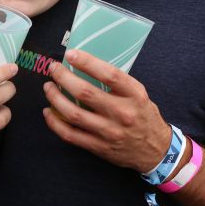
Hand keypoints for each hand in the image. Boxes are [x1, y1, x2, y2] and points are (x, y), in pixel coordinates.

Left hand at [43, 49, 170, 171]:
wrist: (156, 151)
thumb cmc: (144, 116)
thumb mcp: (139, 94)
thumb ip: (118, 83)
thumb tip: (87, 65)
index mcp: (134, 95)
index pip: (109, 75)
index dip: (87, 62)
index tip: (71, 54)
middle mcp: (122, 113)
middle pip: (85, 93)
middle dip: (64, 78)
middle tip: (54, 69)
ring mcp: (109, 132)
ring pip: (74, 114)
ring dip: (56, 99)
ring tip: (48, 88)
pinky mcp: (99, 147)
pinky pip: (71, 135)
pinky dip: (55, 123)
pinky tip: (48, 112)